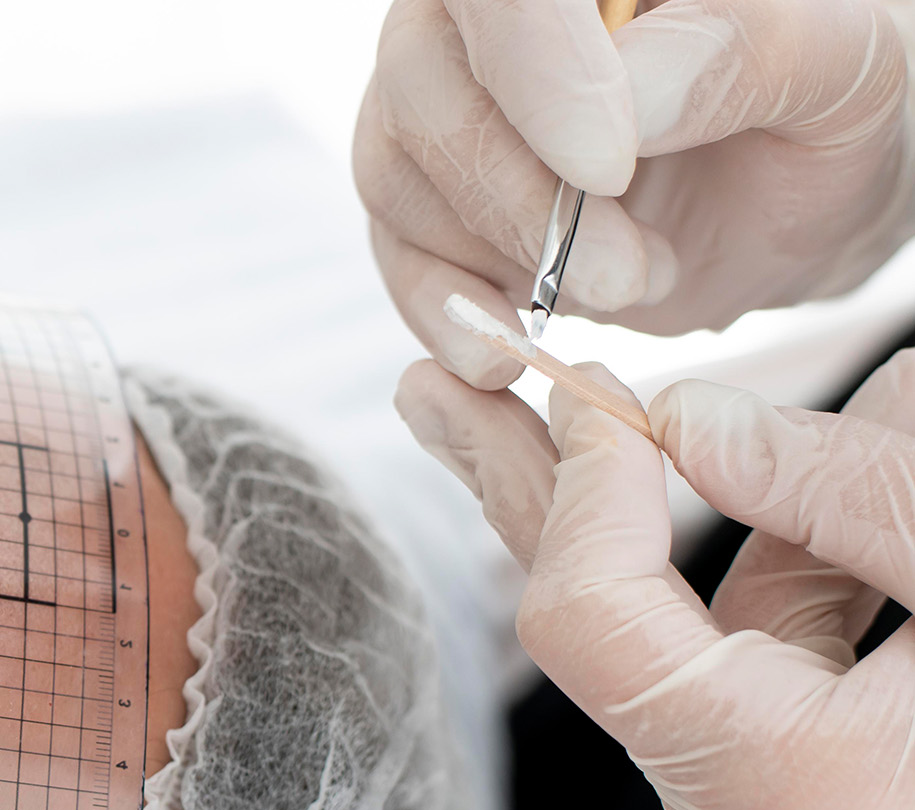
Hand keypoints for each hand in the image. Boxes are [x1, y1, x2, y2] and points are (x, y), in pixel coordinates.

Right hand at [358, 0, 914, 389]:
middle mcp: (485, 18)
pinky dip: (447, 315)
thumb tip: (634, 96)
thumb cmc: (829, 104)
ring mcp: (446, 104)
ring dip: (504, 259)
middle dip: (520, 197)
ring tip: (628, 281)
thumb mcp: (844, 65)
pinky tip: (512, 348)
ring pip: (396, 170)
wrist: (799, 197)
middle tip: (630, 269)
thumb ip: (750, 52)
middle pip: (421, 77)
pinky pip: (394, 251)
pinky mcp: (429, 201)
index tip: (608, 168)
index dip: (532, 69)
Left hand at [397, 354, 914, 809]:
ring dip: (687, 516)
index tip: (579, 380)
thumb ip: (838, 490)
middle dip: (549, 493)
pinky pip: (746, 675)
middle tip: (450, 386)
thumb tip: (683, 424)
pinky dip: (761, 573)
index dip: (572, 487)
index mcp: (791, 800)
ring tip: (672, 405)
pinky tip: (758, 474)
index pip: (588, 625)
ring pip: (681, 646)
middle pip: (602, 638)